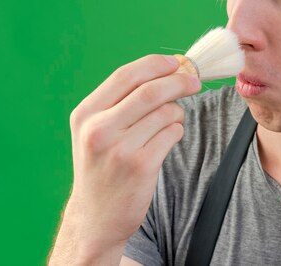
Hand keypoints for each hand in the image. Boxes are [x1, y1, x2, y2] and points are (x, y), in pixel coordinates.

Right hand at [51, 54, 199, 262]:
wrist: (96, 217)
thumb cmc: (103, 166)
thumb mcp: (96, 129)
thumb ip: (123, 100)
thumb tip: (169, 68)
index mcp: (86, 113)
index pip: (126, 75)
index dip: (156, 64)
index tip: (176, 62)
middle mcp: (99, 129)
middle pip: (151, 90)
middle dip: (179, 81)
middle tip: (194, 81)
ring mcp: (120, 148)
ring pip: (166, 112)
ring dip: (177, 113)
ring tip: (169, 124)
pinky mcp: (141, 166)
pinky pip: (173, 134)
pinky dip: (176, 132)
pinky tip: (165, 142)